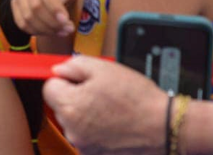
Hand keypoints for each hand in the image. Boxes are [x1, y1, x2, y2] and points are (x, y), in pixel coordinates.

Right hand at [8, 0, 84, 36]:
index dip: (54, 7)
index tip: (66, 21)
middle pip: (35, 6)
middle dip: (53, 22)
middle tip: (69, 29)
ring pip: (28, 17)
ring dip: (46, 29)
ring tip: (62, 31)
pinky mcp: (15, 4)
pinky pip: (22, 23)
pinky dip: (37, 31)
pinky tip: (50, 31)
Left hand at [43, 55, 167, 154]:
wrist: (163, 127)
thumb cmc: (136, 98)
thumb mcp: (103, 68)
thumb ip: (73, 65)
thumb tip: (58, 70)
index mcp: (69, 106)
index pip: (49, 87)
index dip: (64, 79)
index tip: (77, 79)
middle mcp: (71, 130)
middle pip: (61, 106)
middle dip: (75, 96)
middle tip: (100, 91)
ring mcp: (84, 145)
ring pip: (74, 122)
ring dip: (86, 114)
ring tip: (111, 108)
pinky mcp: (96, 154)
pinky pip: (87, 136)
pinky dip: (96, 129)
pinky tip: (114, 122)